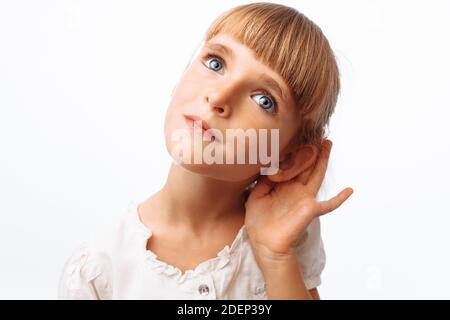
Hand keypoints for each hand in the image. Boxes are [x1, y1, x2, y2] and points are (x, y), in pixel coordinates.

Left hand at [244, 139, 352, 265]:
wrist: (265, 243)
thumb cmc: (259, 222)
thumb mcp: (255, 197)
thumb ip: (262, 181)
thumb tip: (269, 166)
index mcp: (282, 185)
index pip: (289, 165)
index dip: (293, 151)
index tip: (296, 135)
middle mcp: (295, 188)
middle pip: (306, 165)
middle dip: (312, 149)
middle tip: (317, 132)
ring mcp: (305, 198)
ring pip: (316, 174)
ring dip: (323, 160)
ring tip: (329, 143)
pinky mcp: (311, 209)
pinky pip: (329, 204)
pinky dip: (339, 198)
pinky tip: (350, 190)